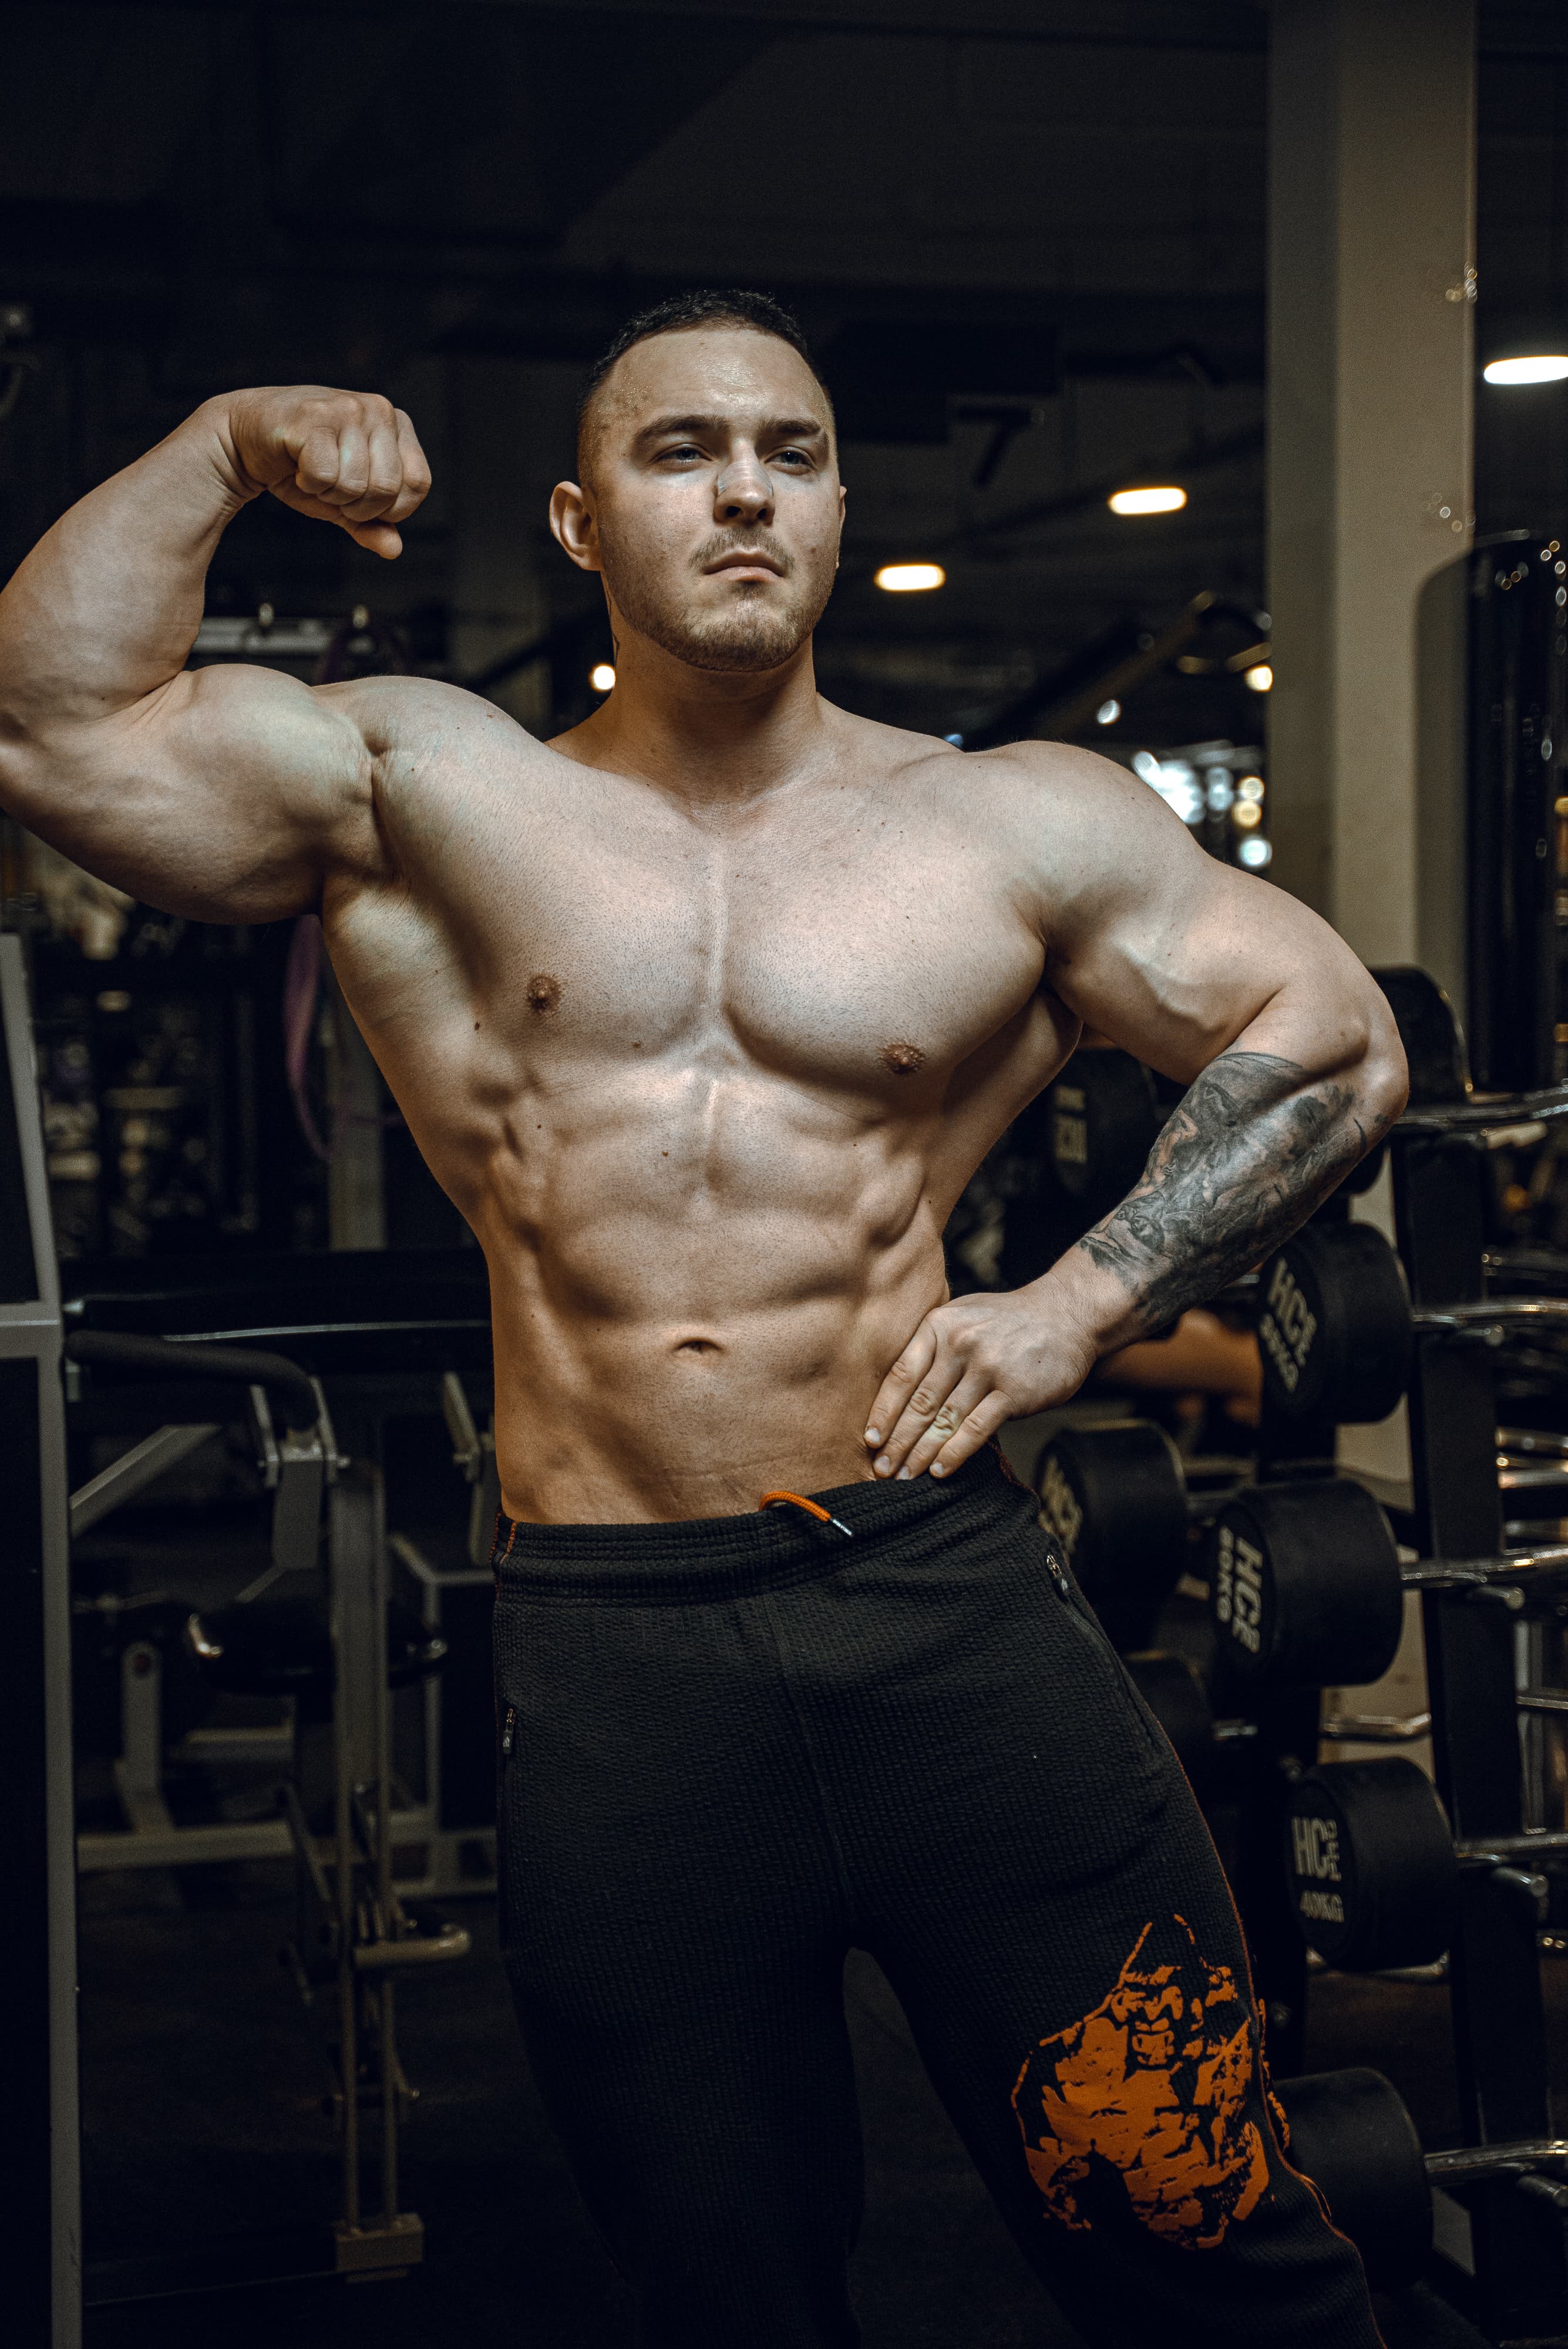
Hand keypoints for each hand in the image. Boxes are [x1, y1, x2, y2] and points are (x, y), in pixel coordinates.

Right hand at [219, 387, 432, 559]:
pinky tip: (297, 465)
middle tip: (332, 488)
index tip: (360, 498)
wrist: (244, 439)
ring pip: (355, 485)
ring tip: (313, 474)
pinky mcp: (313, 416)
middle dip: (357, 506)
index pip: (418, 484)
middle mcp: (378, 409)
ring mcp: (346, 408)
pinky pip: (324, 476)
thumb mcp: (345, 500)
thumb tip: (394, 549)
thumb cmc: (300, 465)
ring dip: (329, 495)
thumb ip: (372, 525)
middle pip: (388, 489)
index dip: (389, 508)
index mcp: (396, 423)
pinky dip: (308, 484)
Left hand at [864, 1286, 1100, 1481]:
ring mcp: (988, 1368)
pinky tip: (939, 1470)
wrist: (1067, 1314)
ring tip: (905, 1477)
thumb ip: (933, 1345)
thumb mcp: (963, 1315)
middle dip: (897, 1442)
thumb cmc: (1009, 1320)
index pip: (901, 1376)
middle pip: (920, 1403)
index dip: (883, 1412)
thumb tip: (898, 1391)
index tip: (870, 1440)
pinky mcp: (1014, 1392)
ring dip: (921, 1454)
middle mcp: (960, 1345)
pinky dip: (955, 1454)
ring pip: (945, 1420)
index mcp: (939, 1325)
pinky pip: (976, 1429)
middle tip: (882, 1469)